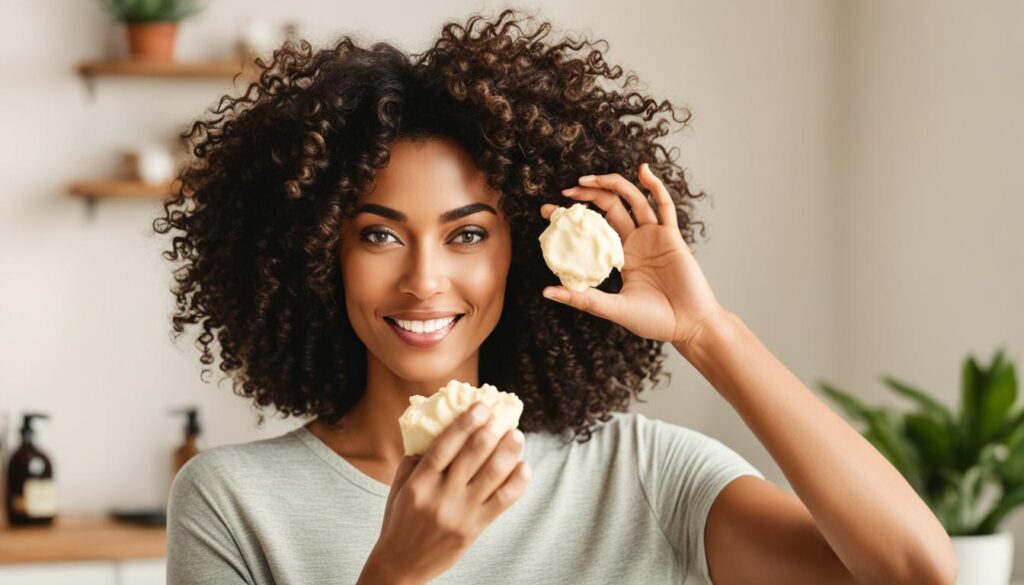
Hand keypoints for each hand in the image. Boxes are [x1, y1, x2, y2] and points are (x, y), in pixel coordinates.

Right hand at [364, 402, 530, 583]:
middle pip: (474, 455)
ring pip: (493, 474)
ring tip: (517, 436)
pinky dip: (518, 481)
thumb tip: (438, 431)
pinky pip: (503, 500)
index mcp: (419, 482)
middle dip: (492, 431)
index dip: (465, 423)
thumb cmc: (400, 521)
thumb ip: (415, 460)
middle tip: (502, 417)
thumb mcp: (398, 488)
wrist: (402, 565)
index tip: (481, 407)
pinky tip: (523, 467)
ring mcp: (460, 513)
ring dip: (509, 450)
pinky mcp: (475, 528)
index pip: (446, 445)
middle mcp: (441, 496)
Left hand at [539, 163, 726, 345]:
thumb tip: (546, 292)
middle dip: (588, 195)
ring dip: (613, 184)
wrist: (689, 326)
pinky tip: (642, 171)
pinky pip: (664, 206)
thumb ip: (583, 298)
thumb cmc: (655, 321)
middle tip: (568, 191)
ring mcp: (654, 236)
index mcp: (620, 257)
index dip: (572, 217)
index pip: (592, 229)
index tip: (548, 211)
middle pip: (610, 207)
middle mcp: (636, 242)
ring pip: (632, 200)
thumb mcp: (613, 308)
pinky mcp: (672, 236)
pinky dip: (654, 187)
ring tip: (590, 179)